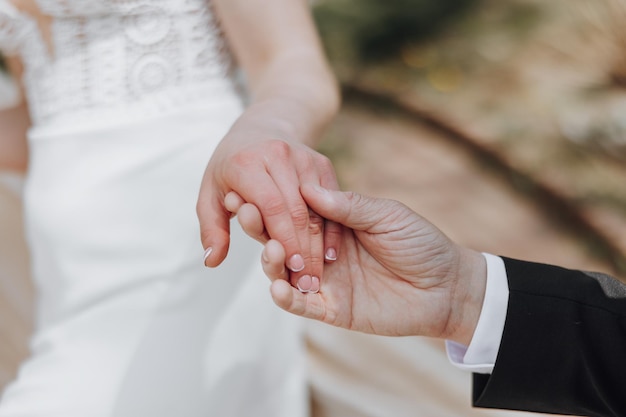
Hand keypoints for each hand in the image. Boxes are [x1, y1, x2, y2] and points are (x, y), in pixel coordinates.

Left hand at [196, 129, 341, 287]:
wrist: (261, 129)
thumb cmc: (230, 168)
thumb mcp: (210, 194)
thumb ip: (212, 228)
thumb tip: (211, 262)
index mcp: (247, 162)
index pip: (271, 206)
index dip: (283, 239)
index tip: (289, 269)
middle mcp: (278, 155)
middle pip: (297, 210)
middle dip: (303, 250)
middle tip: (306, 283)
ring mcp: (304, 157)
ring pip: (317, 208)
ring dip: (319, 245)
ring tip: (317, 275)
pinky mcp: (321, 163)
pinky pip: (332, 201)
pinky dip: (332, 229)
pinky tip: (331, 255)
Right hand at [234, 184, 486, 344]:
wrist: (446, 286)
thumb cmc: (420, 243)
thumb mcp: (386, 216)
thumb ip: (349, 206)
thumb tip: (308, 189)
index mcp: (335, 224)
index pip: (295, 212)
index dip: (274, 203)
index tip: (250, 189)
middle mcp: (323, 250)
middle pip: (282, 239)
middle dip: (262, 228)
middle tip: (247, 213)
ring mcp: (325, 280)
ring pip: (284, 272)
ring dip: (271, 262)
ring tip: (271, 250)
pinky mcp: (332, 308)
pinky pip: (301, 304)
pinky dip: (286, 297)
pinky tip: (277, 288)